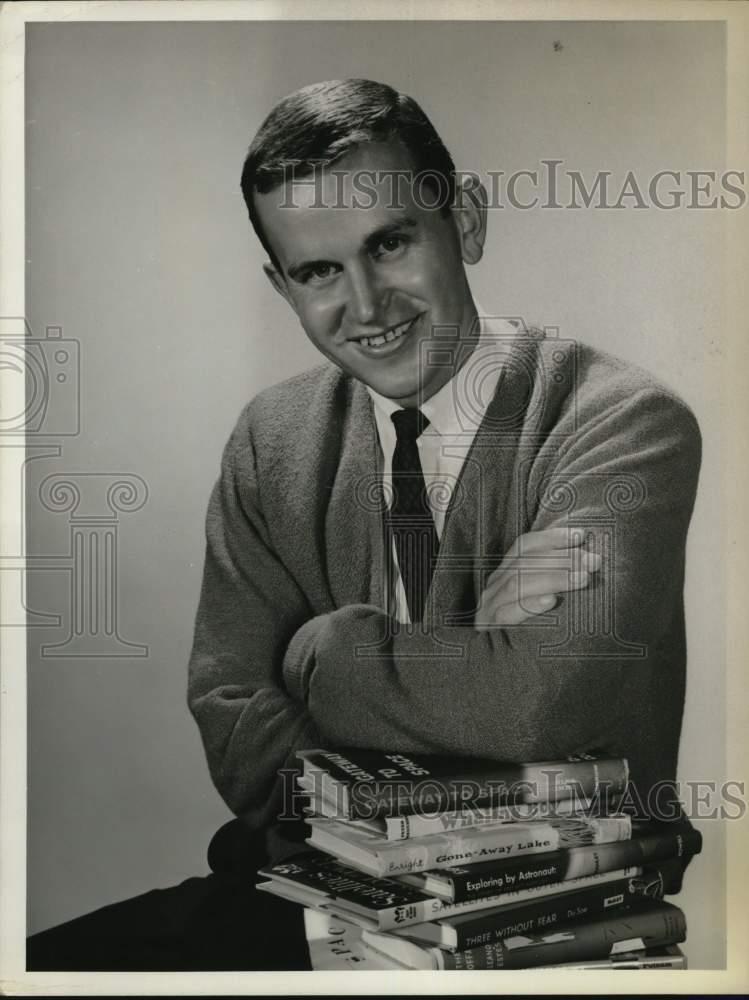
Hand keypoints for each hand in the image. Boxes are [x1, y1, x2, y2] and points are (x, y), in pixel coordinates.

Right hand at [474, 527, 600, 629]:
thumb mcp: (539, 602)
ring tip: (582, 578)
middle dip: (562, 558)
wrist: (500, 675)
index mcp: (504, 575)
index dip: (552, 538)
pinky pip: (506, 615)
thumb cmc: (531, 635)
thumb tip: (589, 562)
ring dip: (553, 578)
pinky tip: (550, 601)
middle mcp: (493, 588)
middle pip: (525, 563)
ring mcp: (489, 609)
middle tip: (594, 561)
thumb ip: (553, 583)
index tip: (581, 535)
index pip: (524, 546)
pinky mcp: (491, 631)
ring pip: (517, 584)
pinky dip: (529, 605)